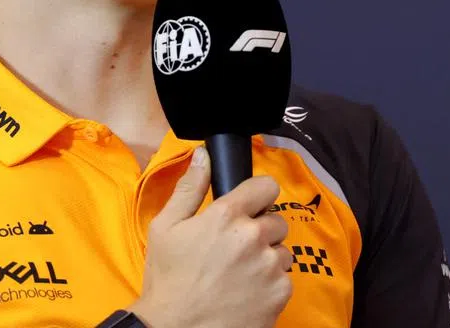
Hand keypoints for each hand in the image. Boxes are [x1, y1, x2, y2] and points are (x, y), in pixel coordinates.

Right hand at [130, 147, 292, 327]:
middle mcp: (253, 236)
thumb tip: (204, 156)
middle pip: (276, 219)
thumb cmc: (168, 280)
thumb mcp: (165, 228)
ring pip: (282, 250)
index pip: (266, 186)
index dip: (258, 195)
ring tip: (240, 274)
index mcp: (226, 215)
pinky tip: (246, 293)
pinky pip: (285, 278)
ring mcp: (269, 265)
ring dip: (267, 258)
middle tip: (235, 249)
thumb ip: (190, 188)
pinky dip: (270, 284)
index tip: (250, 206)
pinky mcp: (280, 293)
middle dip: (260, 231)